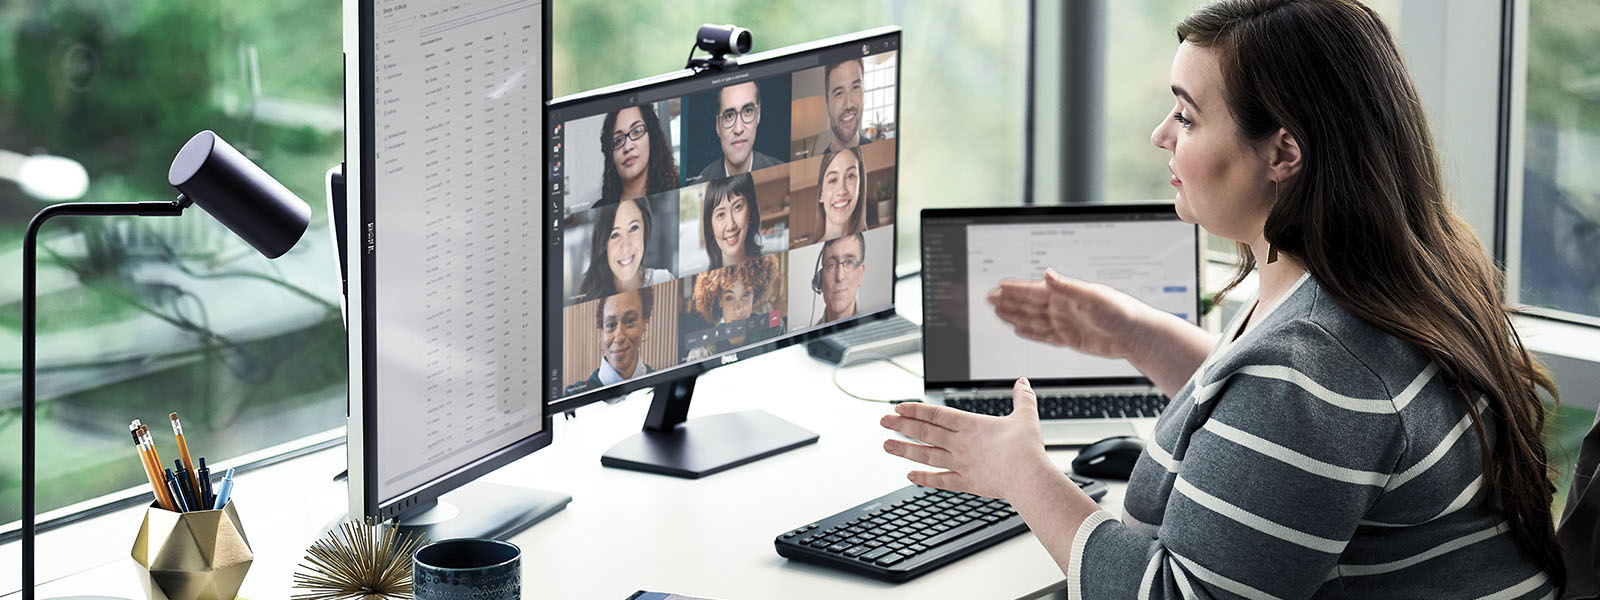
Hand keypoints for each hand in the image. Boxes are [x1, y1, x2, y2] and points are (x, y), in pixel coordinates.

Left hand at [880, 378, 1054, 499]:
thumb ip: (1022, 398)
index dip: (915, 409)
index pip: (936, 414)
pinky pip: (940, 480)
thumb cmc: (1027, 449)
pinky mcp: (966, 483)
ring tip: (886, 445)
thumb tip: (1023, 382)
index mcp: (971, 425)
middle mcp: (960, 443)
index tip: (898, 407)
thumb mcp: (1026, 416)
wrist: (1028, 477)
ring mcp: (960, 464)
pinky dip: (924, 478)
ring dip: (904, 449)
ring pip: (926, 455)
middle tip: (882, 421)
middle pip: (924, 432)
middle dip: (901, 425)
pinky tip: (909, 475)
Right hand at [987, 268, 1150, 359]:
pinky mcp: (1070, 339)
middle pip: (1029, 304)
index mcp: (1065, 295)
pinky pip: (1044, 335)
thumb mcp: (1092, 296)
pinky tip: (1019, 329)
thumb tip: (1046, 274)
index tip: (999, 286)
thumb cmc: (1121, 311)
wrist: (1136, 334)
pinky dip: (1030, 332)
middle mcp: (1063, 307)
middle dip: (1009, 301)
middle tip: (990, 298)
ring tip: (998, 312)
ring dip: (1015, 315)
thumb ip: (1067, 287)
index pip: (1034, 290)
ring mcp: (1065, 323)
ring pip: (1033, 319)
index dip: (1016, 289)